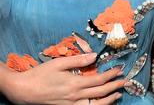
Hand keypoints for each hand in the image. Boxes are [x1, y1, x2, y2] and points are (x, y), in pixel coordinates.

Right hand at [2, 53, 124, 103]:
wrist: (26, 91)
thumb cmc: (41, 74)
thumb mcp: (59, 63)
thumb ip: (78, 60)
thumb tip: (94, 56)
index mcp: (75, 83)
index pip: (99, 79)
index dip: (111, 74)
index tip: (120, 69)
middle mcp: (76, 96)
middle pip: (101, 92)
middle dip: (115, 86)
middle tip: (126, 81)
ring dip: (109, 100)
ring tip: (118, 94)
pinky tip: (102, 103)